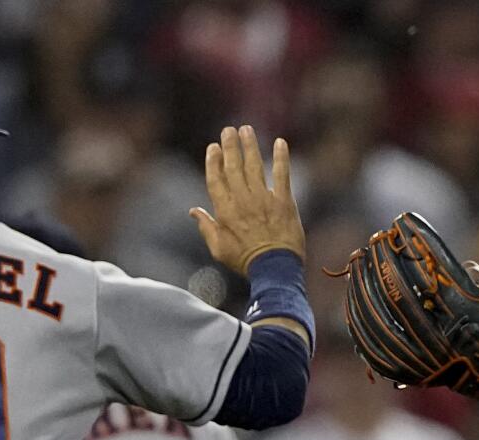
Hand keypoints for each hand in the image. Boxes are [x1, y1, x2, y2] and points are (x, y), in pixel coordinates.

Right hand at [192, 125, 305, 275]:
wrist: (275, 270)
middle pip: (233, 167)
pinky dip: (281, 157)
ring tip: (247, 129)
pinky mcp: (284, 202)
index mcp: (225, 211)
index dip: (214, 162)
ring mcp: (264, 199)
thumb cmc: (245, 262)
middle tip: (229, 130)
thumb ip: (206, 227)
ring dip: (250, 145)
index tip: (214, 148)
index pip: (216, 179)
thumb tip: (194, 211)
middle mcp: (243, 201)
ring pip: (254, 166)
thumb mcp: (219, 249)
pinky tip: (280, 142)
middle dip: (230, 146)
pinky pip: (282, 175)